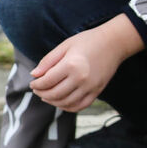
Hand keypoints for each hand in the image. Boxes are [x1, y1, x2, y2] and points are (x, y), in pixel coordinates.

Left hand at [30, 14, 144, 111]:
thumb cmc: (88, 41)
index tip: (32, 83)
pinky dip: (67, 107)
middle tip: (37, 90)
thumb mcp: (65, 46)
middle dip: (42, 94)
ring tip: (46, 96)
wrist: (114, 43)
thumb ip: (48, 61)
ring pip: (66, 103)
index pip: (47, 81)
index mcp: (71, 65)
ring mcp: (90, 87)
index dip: (36, 84)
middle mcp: (81, 79)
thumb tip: (34, 74)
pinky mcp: (97, 92)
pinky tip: (60, 102)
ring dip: (53, 102)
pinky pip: (79, 106)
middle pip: (55, 94)